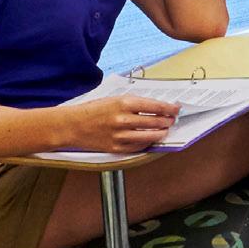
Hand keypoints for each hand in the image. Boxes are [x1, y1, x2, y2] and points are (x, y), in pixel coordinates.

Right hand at [60, 93, 179, 152]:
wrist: (72, 125)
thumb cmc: (93, 111)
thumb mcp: (113, 99)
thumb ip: (134, 104)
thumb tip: (155, 107)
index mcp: (122, 103)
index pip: (154, 106)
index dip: (169, 108)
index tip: (176, 108)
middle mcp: (123, 119)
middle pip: (155, 121)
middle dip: (167, 121)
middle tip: (172, 120)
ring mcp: (120, 135)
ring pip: (150, 136)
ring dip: (161, 133)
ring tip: (164, 130)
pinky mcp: (116, 148)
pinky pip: (139, 147)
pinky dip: (147, 142)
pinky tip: (151, 138)